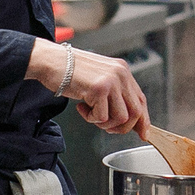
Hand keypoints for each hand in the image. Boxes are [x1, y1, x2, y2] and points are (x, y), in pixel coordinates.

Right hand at [27, 38, 148, 134]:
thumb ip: (115, 93)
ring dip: (104, 123)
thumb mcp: (100, 78)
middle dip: (122, 127)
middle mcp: (120, 74)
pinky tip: (82, 107)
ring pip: (120, 118)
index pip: (141, 100)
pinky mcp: (98, 89)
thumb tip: (128, 118)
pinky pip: (101, 117)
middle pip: (135, 112)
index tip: (142, 133)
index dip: (143, 120)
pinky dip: (90, 118)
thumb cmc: (71, 70)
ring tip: (91, 114)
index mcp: (122, 70)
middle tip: (106, 127)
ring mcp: (111, 81)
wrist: (51, 60)